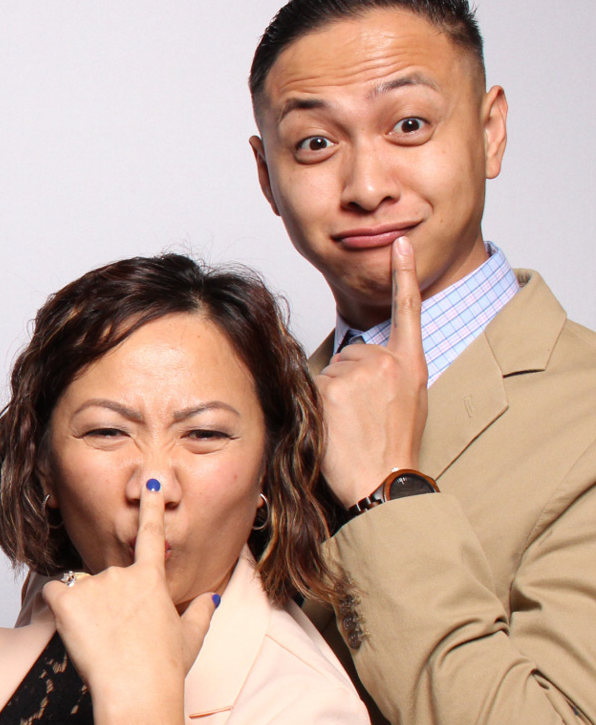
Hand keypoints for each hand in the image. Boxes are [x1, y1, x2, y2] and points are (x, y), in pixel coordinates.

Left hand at [42, 479, 218, 724]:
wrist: (138, 691)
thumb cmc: (165, 669)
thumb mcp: (190, 638)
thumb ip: (201, 612)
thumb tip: (212, 597)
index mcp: (152, 579)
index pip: (152, 532)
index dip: (152, 505)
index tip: (151, 481)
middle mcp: (123, 574)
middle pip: (108, 580)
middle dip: (108, 604)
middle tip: (116, 638)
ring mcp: (95, 585)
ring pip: (82, 590)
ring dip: (86, 610)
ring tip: (100, 643)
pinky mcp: (68, 602)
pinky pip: (54, 592)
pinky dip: (56, 604)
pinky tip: (71, 626)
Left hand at [316, 237, 427, 507]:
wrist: (385, 481)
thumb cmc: (395, 448)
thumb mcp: (411, 404)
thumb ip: (392, 374)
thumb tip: (363, 364)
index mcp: (410, 365)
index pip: (407, 311)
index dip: (404, 275)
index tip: (401, 243)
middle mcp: (385, 362)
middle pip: (351, 354)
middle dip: (350, 379)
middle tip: (361, 416)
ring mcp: (357, 373)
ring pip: (331, 371)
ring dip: (333, 393)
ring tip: (351, 424)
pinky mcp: (330, 387)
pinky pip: (314, 385)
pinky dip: (317, 403)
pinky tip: (335, 425)